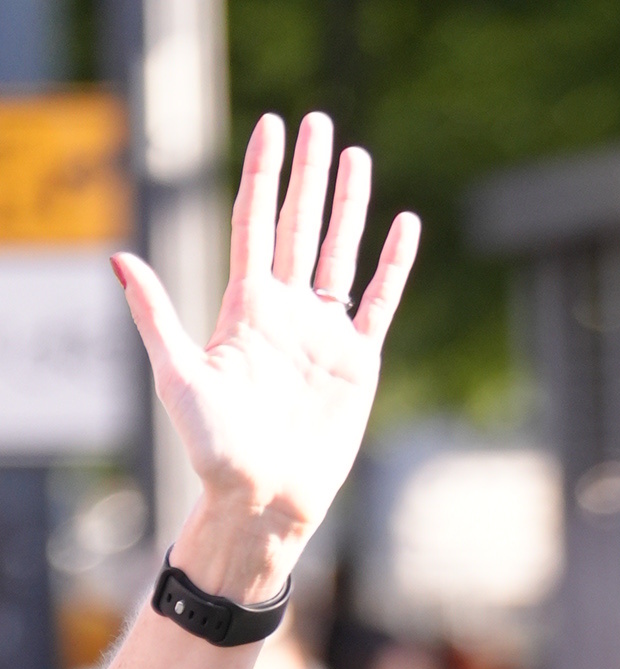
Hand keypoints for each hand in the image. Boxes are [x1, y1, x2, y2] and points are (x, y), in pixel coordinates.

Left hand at [118, 114, 419, 602]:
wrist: (263, 502)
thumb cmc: (213, 451)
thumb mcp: (178, 379)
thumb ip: (156, 316)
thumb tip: (120, 258)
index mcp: (244, 306)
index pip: (255, 222)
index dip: (262, 173)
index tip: (269, 126)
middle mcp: (285, 312)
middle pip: (298, 225)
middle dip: (307, 174)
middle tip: (316, 123)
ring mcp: (323, 336)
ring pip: (339, 255)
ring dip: (348, 207)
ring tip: (355, 157)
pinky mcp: (357, 366)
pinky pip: (379, 305)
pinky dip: (394, 267)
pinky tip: (406, 228)